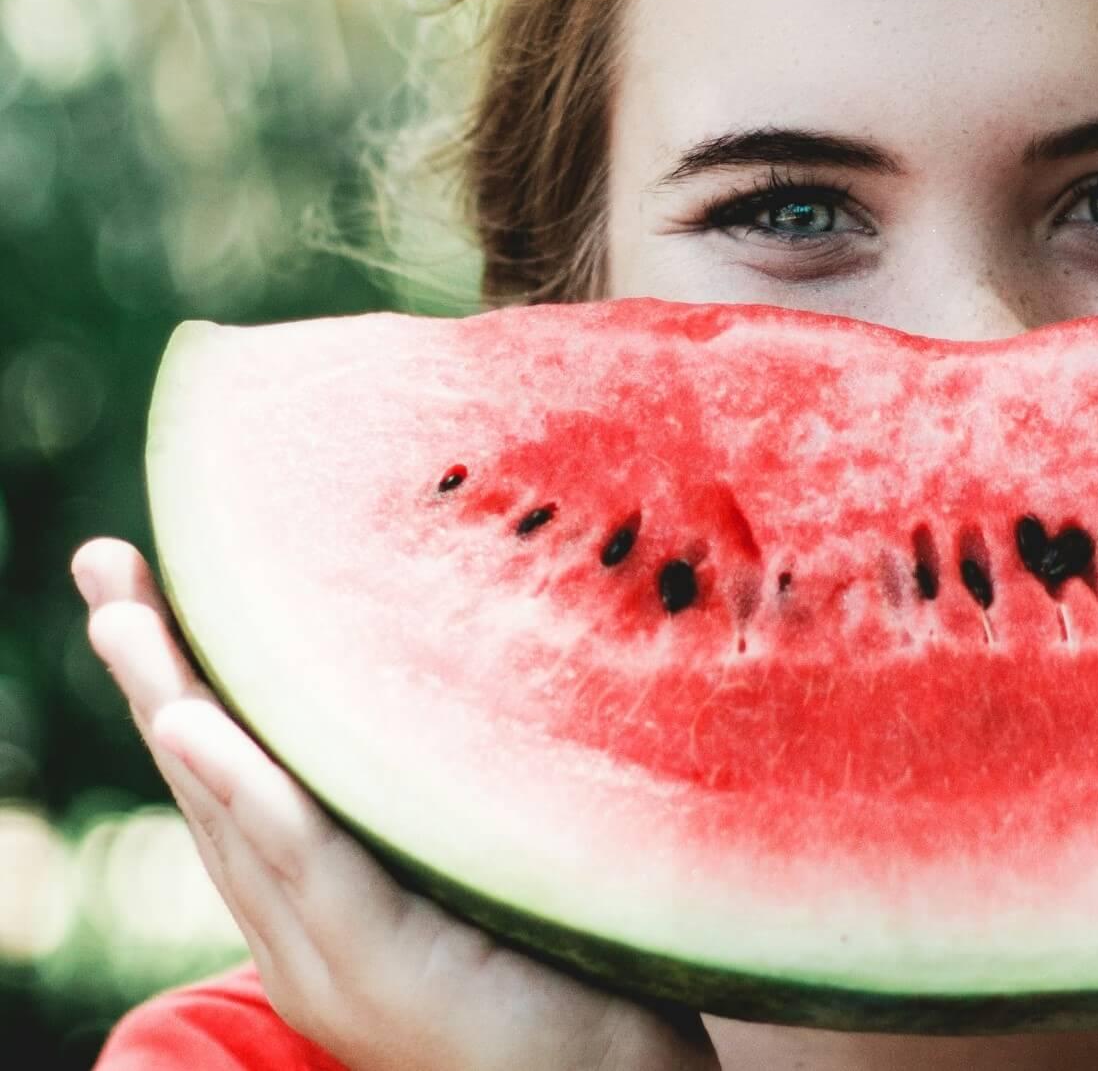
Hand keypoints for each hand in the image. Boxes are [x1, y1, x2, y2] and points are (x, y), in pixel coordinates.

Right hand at [72, 537, 719, 1070]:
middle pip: (209, 781)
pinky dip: (247, 791)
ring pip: (234, 812)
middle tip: (106, 562)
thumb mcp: (469, 860)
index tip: (145, 581)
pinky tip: (193, 725)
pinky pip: (306, 864)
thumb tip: (450, 665)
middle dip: (151, 671)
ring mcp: (328, 953)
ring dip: (172, 706)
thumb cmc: (560, 967)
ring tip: (121, 615)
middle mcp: (299, 928)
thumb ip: (431, 794)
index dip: (182, 681)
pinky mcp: (380, 967)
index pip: (233, 776)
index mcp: (314, 903)